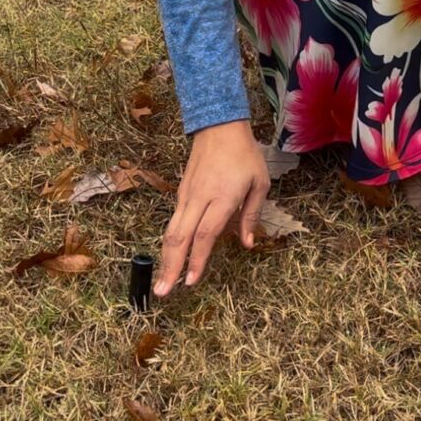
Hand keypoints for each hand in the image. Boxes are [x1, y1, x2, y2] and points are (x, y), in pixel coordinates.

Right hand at [154, 118, 270, 294]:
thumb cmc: (245, 155)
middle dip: (170, 266)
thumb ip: (251, 215)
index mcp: (222, 197)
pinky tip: (171, 257)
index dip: (197, 260)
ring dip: (165, 257)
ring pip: (172, 230)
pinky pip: (174, 221)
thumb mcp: (259, 183)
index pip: (205, 234)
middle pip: (180, 237)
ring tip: (161, 282)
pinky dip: (170, 242)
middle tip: (162, 292)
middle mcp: (200, 198)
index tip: (191, 281)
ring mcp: (187, 195)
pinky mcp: (181, 192)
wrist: (219, 127)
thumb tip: (248, 244)